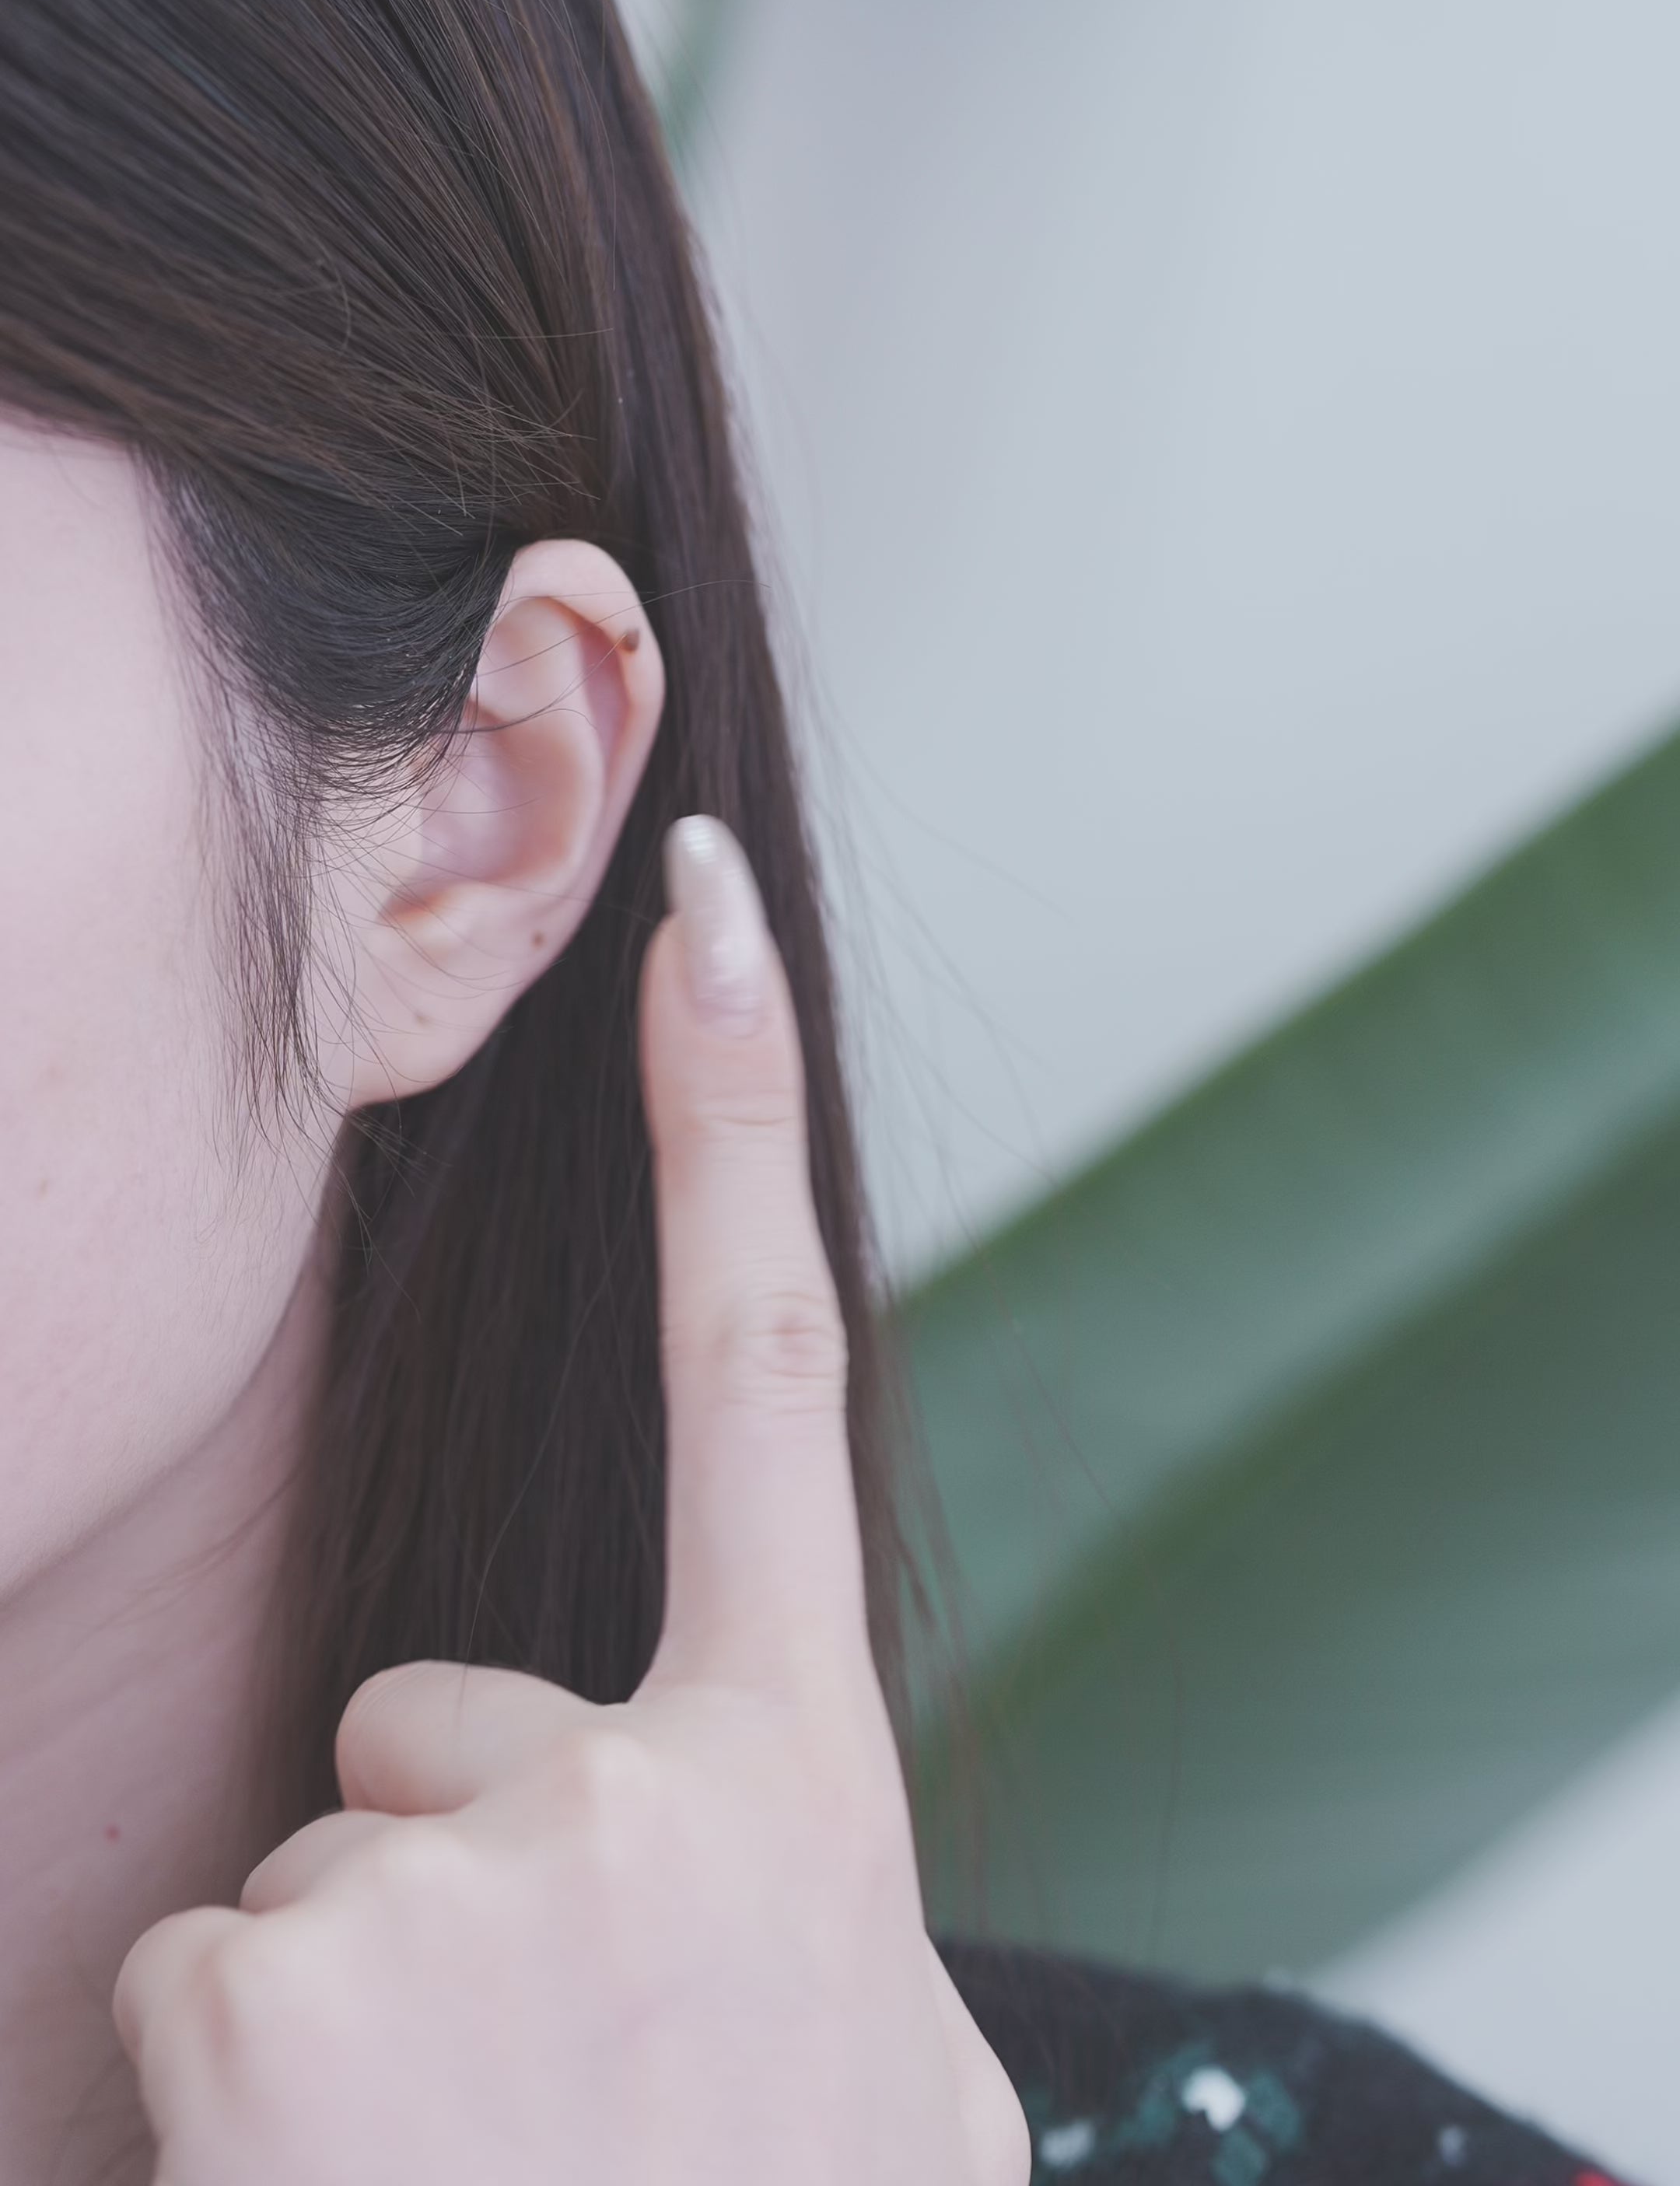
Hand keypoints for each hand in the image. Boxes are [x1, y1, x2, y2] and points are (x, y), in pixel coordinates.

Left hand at [113, 815, 1030, 2185]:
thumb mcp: (861, 2059)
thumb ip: (799, 1906)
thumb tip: (735, 1861)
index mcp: (791, 1779)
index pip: (766, 1367)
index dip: (732, 1113)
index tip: (701, 910)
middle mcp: (647, 1791)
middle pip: (441, 1723)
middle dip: (445, 1880)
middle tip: (529, 2104)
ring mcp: (465, 1886)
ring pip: (318, 1875)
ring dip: (352, 2029)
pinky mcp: (284, 1995)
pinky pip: (203, 1977)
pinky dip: (239, 2111)